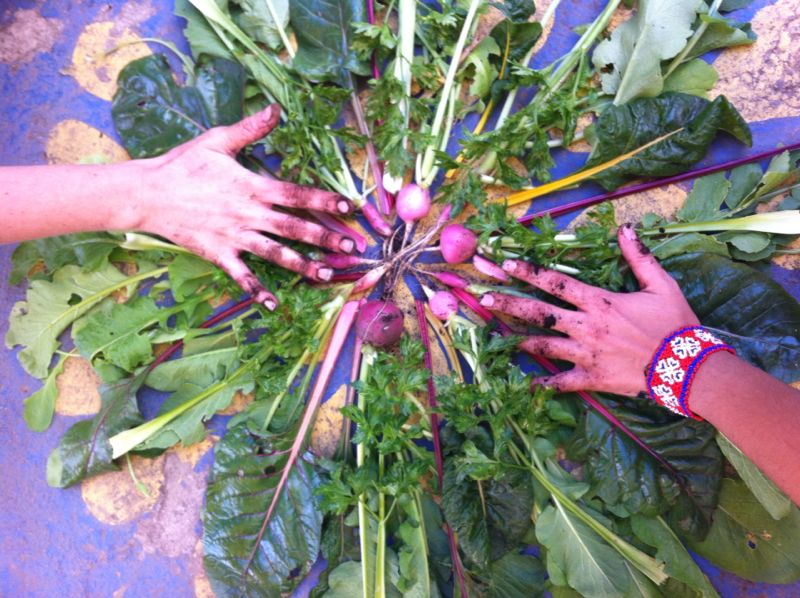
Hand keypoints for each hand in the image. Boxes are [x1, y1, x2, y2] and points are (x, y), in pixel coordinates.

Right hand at [135, 104, 356, 308]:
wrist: (147, 193)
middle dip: (326, 238)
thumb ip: (250, 129)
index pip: (296, 194)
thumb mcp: (217, 140)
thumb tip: (275, 109)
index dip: (324, 201)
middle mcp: (249, 214)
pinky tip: (274, 304)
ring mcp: (235, 236)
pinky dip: (257, 290)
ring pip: (276, 254)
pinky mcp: (219, 253)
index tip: (349, 207)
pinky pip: (242, 276)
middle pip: (295, 228)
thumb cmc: (182, 165)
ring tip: (327, 275)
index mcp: (253, 187)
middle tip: (352, 247)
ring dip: (303, 266)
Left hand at [479, 224, 699, 394]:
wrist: (688, 368)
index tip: (507, 264)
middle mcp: (586, 327)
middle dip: (509, 302)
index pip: (556, 282)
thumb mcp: (662, 285)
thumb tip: (625, 228)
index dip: (529, 271)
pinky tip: (525, 384)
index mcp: (600, 302)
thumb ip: (639, 257)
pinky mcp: (591, 378)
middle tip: (484, 296)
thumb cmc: (676, 325)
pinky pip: (561, 382)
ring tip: (492, 334)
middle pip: (539, 312)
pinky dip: (543, 384)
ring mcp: (585, 354)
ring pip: (542, 345)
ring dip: (516, 339)